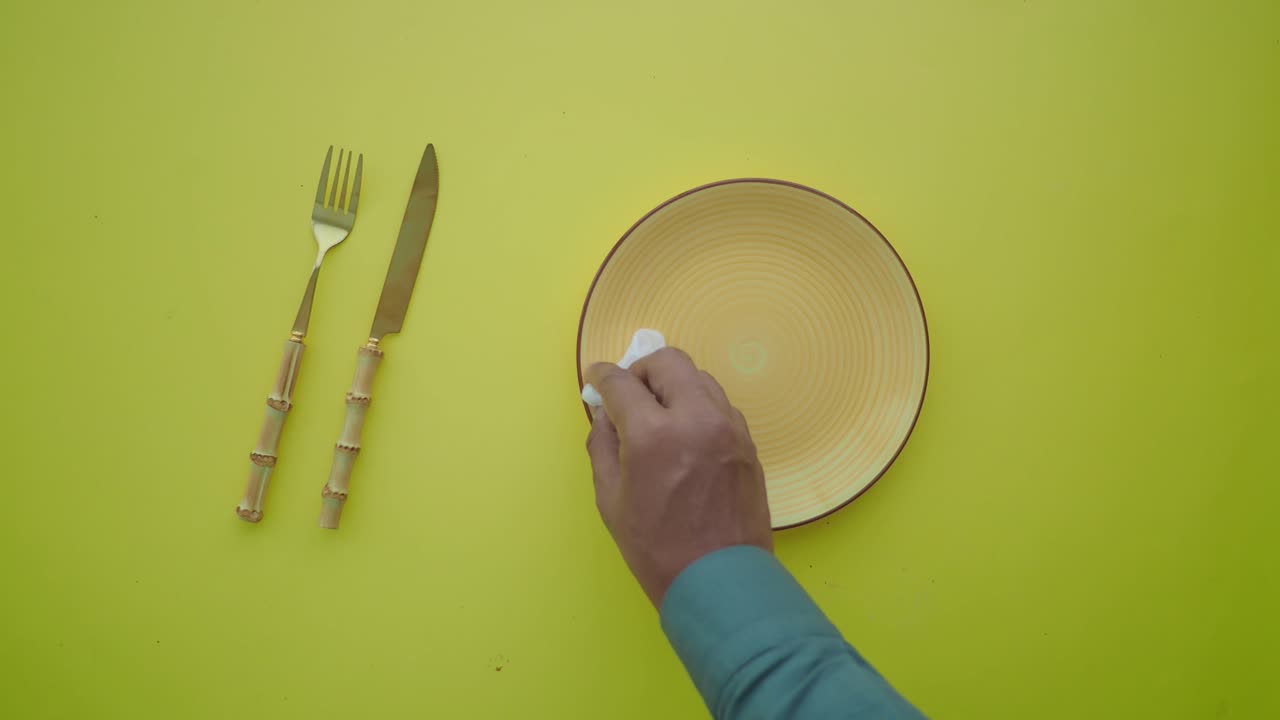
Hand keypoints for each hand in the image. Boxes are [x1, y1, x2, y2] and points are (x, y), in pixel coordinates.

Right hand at [584, 347, 772, 607]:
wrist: (720, 580)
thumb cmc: (656, 547)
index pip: (622, 383)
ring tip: (658, 413)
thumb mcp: (610, 499)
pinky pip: (719, 404)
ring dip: (673, 385)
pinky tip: (686, 433)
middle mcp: (696, 418)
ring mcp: (728, 427)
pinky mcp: (748, 442)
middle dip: (642, 370)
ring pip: (699, 378)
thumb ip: (603, 446)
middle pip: (668, 362)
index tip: (595, 378)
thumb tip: (606, 415)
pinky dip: (698, 405)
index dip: (602, 376)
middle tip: (629, 394)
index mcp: (654, 435)